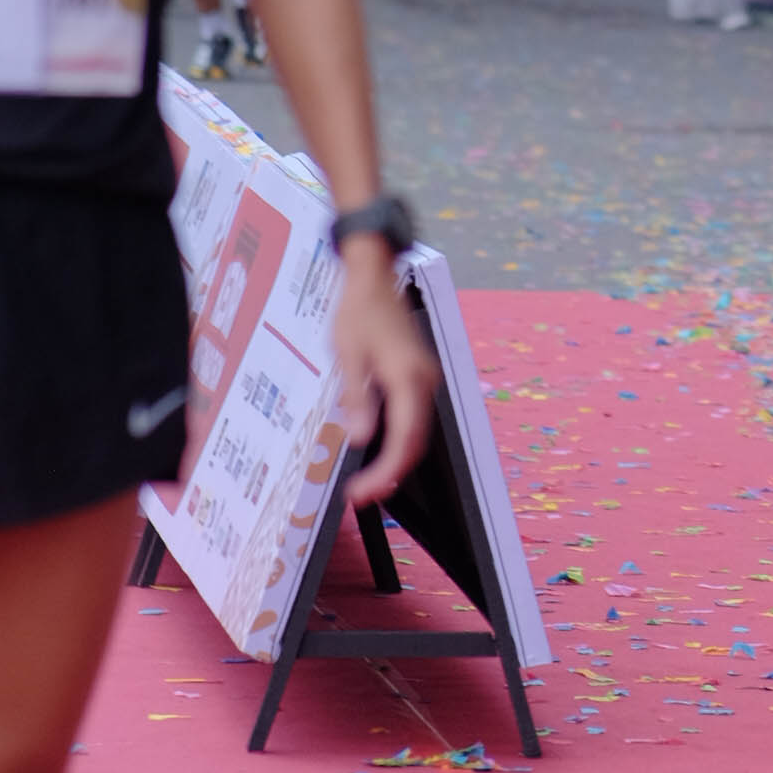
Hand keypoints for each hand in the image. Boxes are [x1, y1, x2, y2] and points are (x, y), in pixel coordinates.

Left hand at [331, 243, 438, 507]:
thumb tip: (360, 438)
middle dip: (390, 473)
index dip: (384, 472)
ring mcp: (425, 377)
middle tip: (360, 495)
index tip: (360, 492)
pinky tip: (377, 449)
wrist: (373, 276)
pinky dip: (399, 438)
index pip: (404, 439)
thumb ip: (357, 399)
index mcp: (408, 377)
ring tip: (366, 479)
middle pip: (416, 441)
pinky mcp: (418, 374)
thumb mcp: (348, 356)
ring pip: (417, 431)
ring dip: (395, 458)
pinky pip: (414, 416)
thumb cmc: (357, 311)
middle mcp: (424, 380)